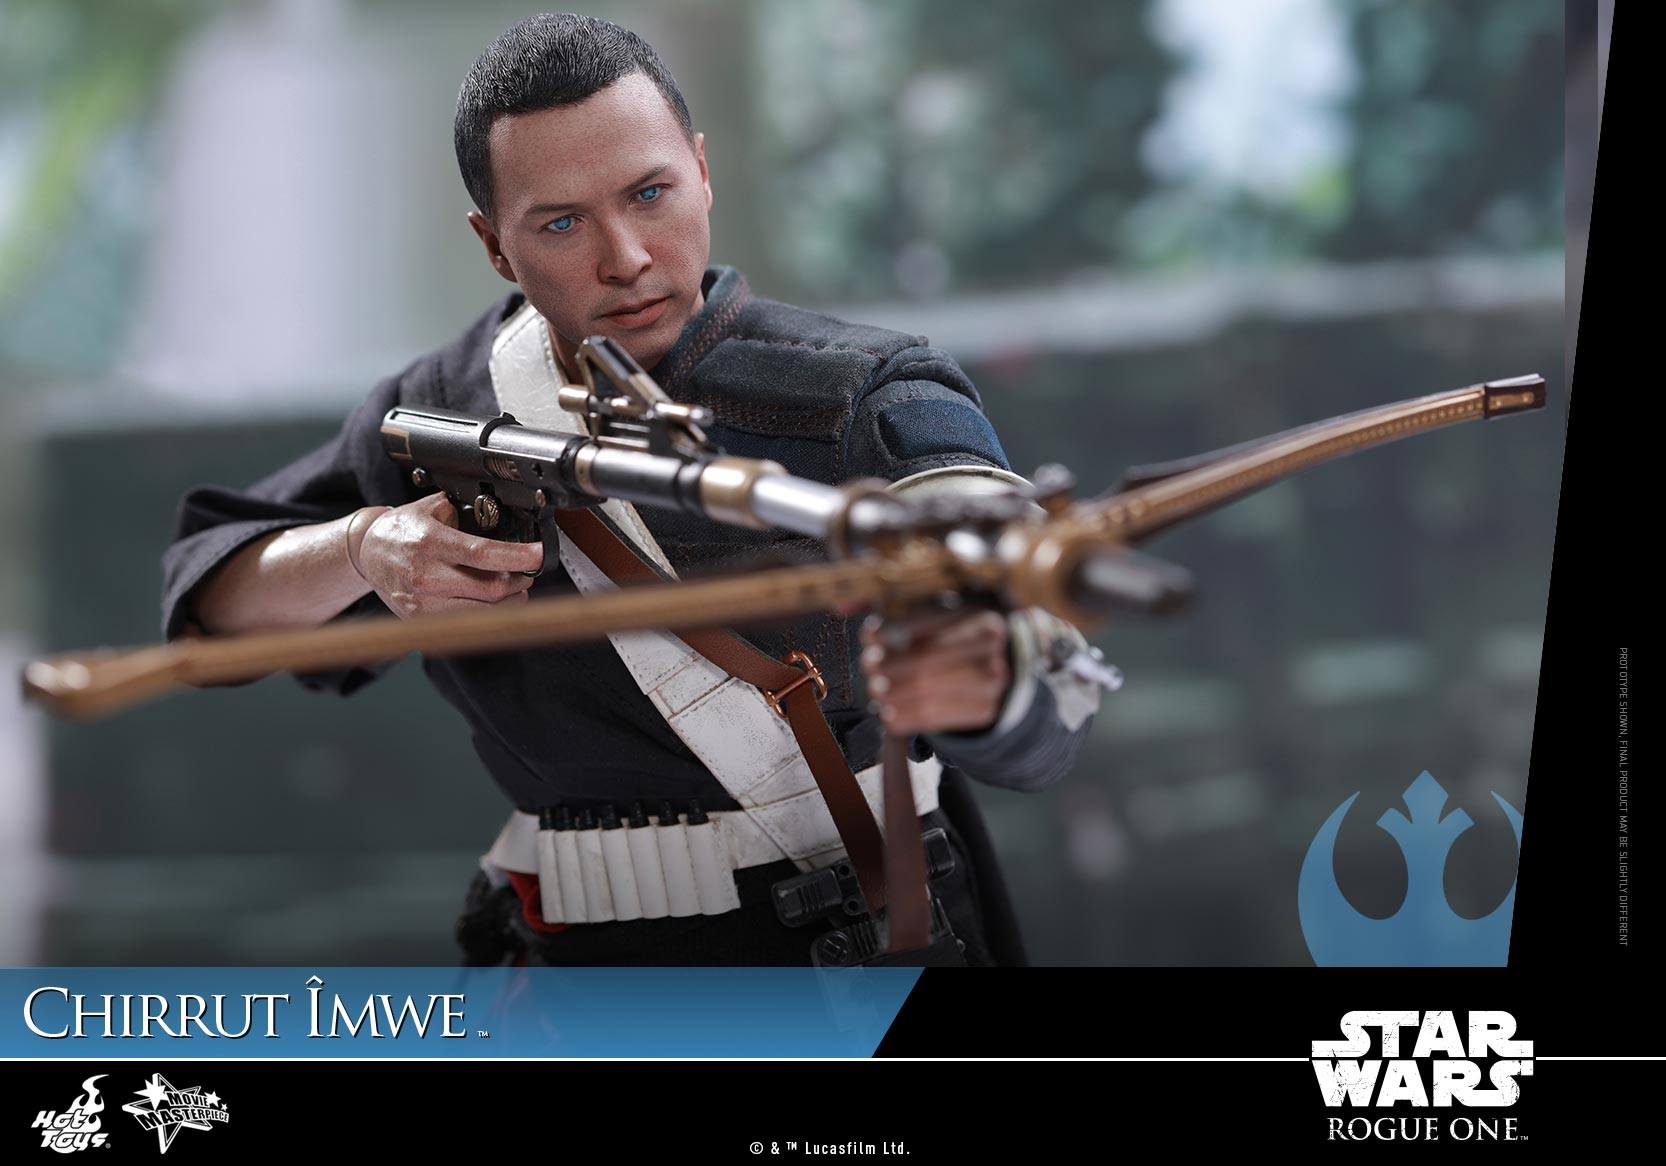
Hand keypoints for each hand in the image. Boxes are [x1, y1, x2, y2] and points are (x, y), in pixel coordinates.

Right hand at [355, 493, 543, 618]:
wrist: (367, 552)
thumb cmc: (403, 528)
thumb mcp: (433, 509)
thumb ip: (469, 513)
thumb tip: (512, 519)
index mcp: (429, 542)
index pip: (482, 554)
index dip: (517, 556)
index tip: (539, 554)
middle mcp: (424, 575)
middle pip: (490, 589)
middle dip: (519, 580)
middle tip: (527, 572)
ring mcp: (421, 602)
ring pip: (484, 611)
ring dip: (508, 601)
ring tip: (512, 587)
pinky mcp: (419, 620)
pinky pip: (466, 622)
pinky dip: (486, 613)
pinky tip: (489, 601)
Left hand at [859, 608, 1009, 734]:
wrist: (1004, 673)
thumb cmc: (963, 640)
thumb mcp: (944, 616)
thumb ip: (896, 608)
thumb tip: (841, 604)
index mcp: (984, 620)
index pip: (933, 624)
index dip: (895, 630)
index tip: (869, 635)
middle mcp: (993, 652)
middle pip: (928, 659)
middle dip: (890, 664)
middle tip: (869, 664)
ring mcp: (993, 686)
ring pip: (928, 691)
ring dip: (893, 693)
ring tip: (876, 690)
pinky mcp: (984, 712)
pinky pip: (935, 718)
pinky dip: (905, 717)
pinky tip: (888, 714)